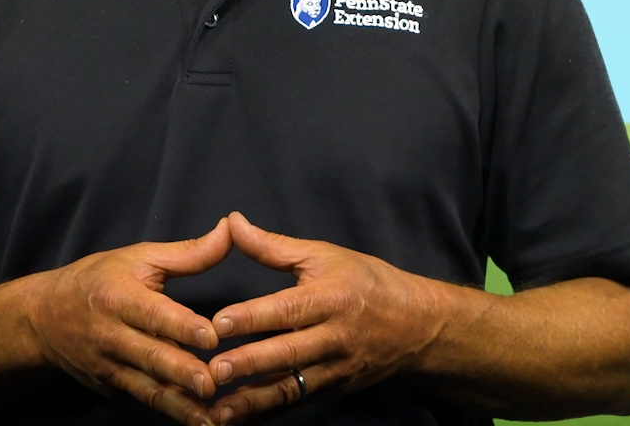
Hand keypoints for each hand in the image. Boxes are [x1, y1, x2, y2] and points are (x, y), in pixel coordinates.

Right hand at [22, 216, 232, 425]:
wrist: (41, 318)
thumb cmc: (97, 280)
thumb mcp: (137, 258)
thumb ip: (188, 252)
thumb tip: (230, 228)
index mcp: (120, 298)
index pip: (154, 314)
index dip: (181, 326)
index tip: (211, 337)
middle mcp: (113, 336)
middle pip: (151, 357)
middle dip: (181, 373)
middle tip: (212, 385)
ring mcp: (109, 367)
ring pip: (147, 388)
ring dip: (178, 406)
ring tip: (209, 420)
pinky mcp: (110, 387)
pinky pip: (141, 401)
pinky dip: (167, 412)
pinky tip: (194, 423)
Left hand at [203, 211, 449, 421]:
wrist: (416, 326)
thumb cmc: (366, 282)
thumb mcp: (325, 256)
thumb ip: (273, 246)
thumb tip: (231, 222)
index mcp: (331, 297)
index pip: (288, 309)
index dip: (253, 317)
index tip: (218, 323)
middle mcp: (334, 337)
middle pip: (289, 353)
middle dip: (250, 364)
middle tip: (213, 372)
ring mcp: (335, 369)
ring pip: (291, 388)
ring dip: (254, 401)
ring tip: (218, 411)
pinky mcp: (333, 391)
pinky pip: (296, 404)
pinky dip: (266, 414)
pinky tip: (236, 419)